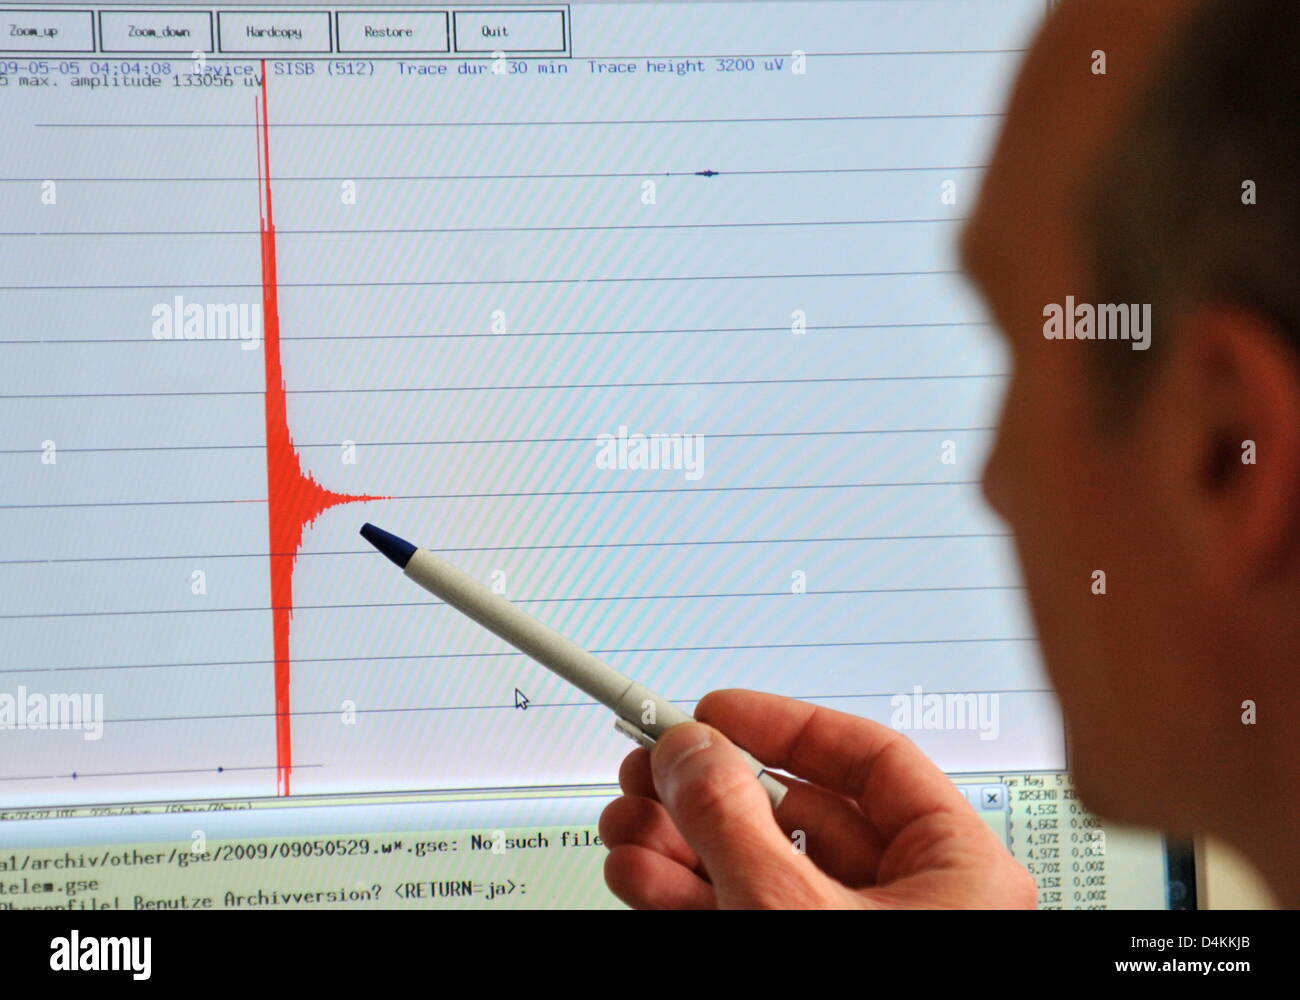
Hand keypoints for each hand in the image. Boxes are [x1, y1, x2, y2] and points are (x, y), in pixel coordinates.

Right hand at [600, 689, 1037, 908]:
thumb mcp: (793, 907)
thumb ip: (737, 820)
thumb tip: (691, 748)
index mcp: (959, 873)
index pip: (872, 761)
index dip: (784, 724)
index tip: (716, 707)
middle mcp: (913, 904)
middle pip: (797, 812)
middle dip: (707, 789)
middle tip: (651, 765)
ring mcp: (854, 938)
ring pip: (759, 864)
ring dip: (681, 840)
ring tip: (627, 823)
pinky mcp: (800, 960)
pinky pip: (742, 909)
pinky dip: (685, 890)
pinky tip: (641, 870)